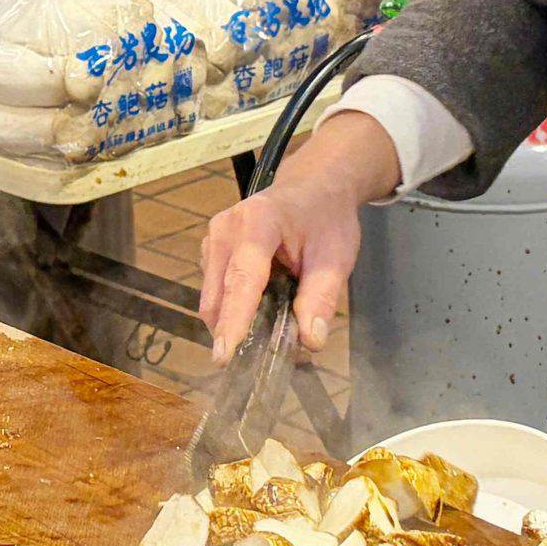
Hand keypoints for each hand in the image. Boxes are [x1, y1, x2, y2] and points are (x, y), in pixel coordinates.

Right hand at [199, 112, 399, 364]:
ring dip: (233, 321)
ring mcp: (213, 238)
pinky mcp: (211, 250)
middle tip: (263, 357)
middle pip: (220, 294)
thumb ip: (321, 298)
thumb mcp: (335, 257)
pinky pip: (215, 291)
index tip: (225, 354)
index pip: (243, 278)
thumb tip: (311, 341)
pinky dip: (232, 309)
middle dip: (234, 330)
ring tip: (269, 327)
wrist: (313, 187)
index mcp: (259, 222)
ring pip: (213, 297)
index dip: (234, 319)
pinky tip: (259, 308)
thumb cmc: (325, 218)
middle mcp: (226, 228)